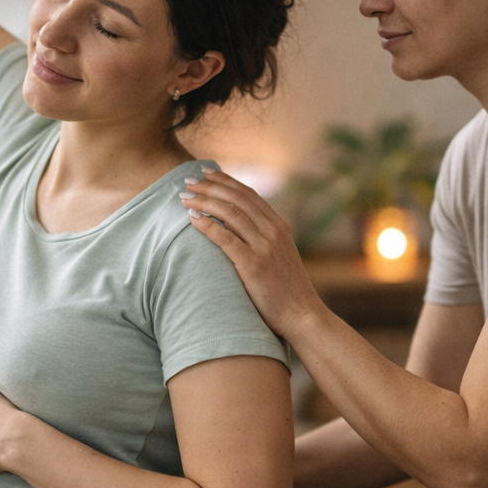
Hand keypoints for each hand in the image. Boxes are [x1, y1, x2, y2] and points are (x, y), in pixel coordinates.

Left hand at [180, 167, 321, 336]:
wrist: (302, 315)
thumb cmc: (286, 290)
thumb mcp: (279, 256)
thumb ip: (263, 239)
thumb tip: (238, 228)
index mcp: (279, 226)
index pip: (249, 194)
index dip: (226, 181)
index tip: (206, 172)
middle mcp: (273, 232)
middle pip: (237, 199)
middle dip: (210, 187)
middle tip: (188, 182)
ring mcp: (264, 247)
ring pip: (230, 213)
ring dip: (205, 201)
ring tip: (185, 198)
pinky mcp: (254, 265)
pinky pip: (226, 238)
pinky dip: (207, 225)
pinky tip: (192, 218)